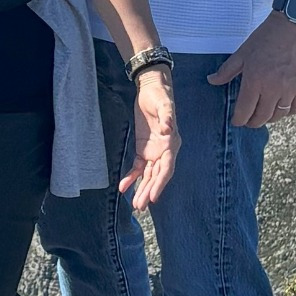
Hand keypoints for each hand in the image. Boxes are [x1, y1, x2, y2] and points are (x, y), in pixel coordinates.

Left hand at [121, 71, 177, 211]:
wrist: (151, 89)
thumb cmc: (160, 96)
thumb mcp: (164, 104)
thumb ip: (167, 116)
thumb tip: (168, 129)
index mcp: (172, 144)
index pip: (166, 168)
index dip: (160, 183)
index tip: (153, 196)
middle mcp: (164, 151)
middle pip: (157, 176)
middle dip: (149, 191)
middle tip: (140, 206)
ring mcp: (153, 151)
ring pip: (148, 175)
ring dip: (141, 189)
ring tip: (134, 204)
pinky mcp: (143, 149)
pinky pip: (137, 167)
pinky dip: (131, 177)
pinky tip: (123, 187)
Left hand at [210, 9, 295, 127]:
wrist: (295, 24)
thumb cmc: (267, 36)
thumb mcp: (243, 52)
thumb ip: (227, 70)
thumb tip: (211, 80)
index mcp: (255, 80)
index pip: (244, 111)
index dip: (239, 120)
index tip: (237, 121)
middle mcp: (272, 89)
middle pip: (261, 118)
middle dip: (252, 122)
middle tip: (249, 120)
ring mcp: (290, 89)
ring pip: (278, 116)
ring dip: (269, 118)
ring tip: (264, 114)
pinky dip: (288, 112)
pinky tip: (282, 107)